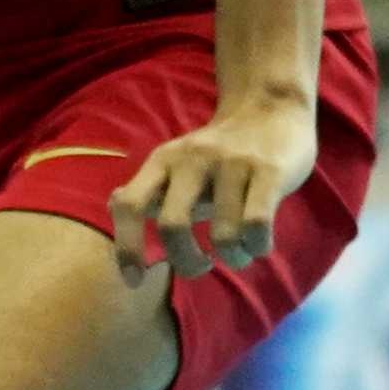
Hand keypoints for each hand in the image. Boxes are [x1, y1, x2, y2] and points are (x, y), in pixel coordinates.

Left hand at [109, 93, 318, 282]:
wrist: (271, 109)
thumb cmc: (219, 154)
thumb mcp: (176, 165)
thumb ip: (149, 188)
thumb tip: (117, 205)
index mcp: (162, 162)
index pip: (129, 205)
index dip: (126, 247)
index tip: (134, 280)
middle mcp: (191, 160)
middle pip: (172, 225)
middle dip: (186, 262)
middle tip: (200, 268)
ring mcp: (231, 164)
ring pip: (223, 235)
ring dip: (233, 258)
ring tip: (238, 255)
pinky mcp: (269, 171)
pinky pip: (257, 225)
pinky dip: (256, 247)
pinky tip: (257, 246)